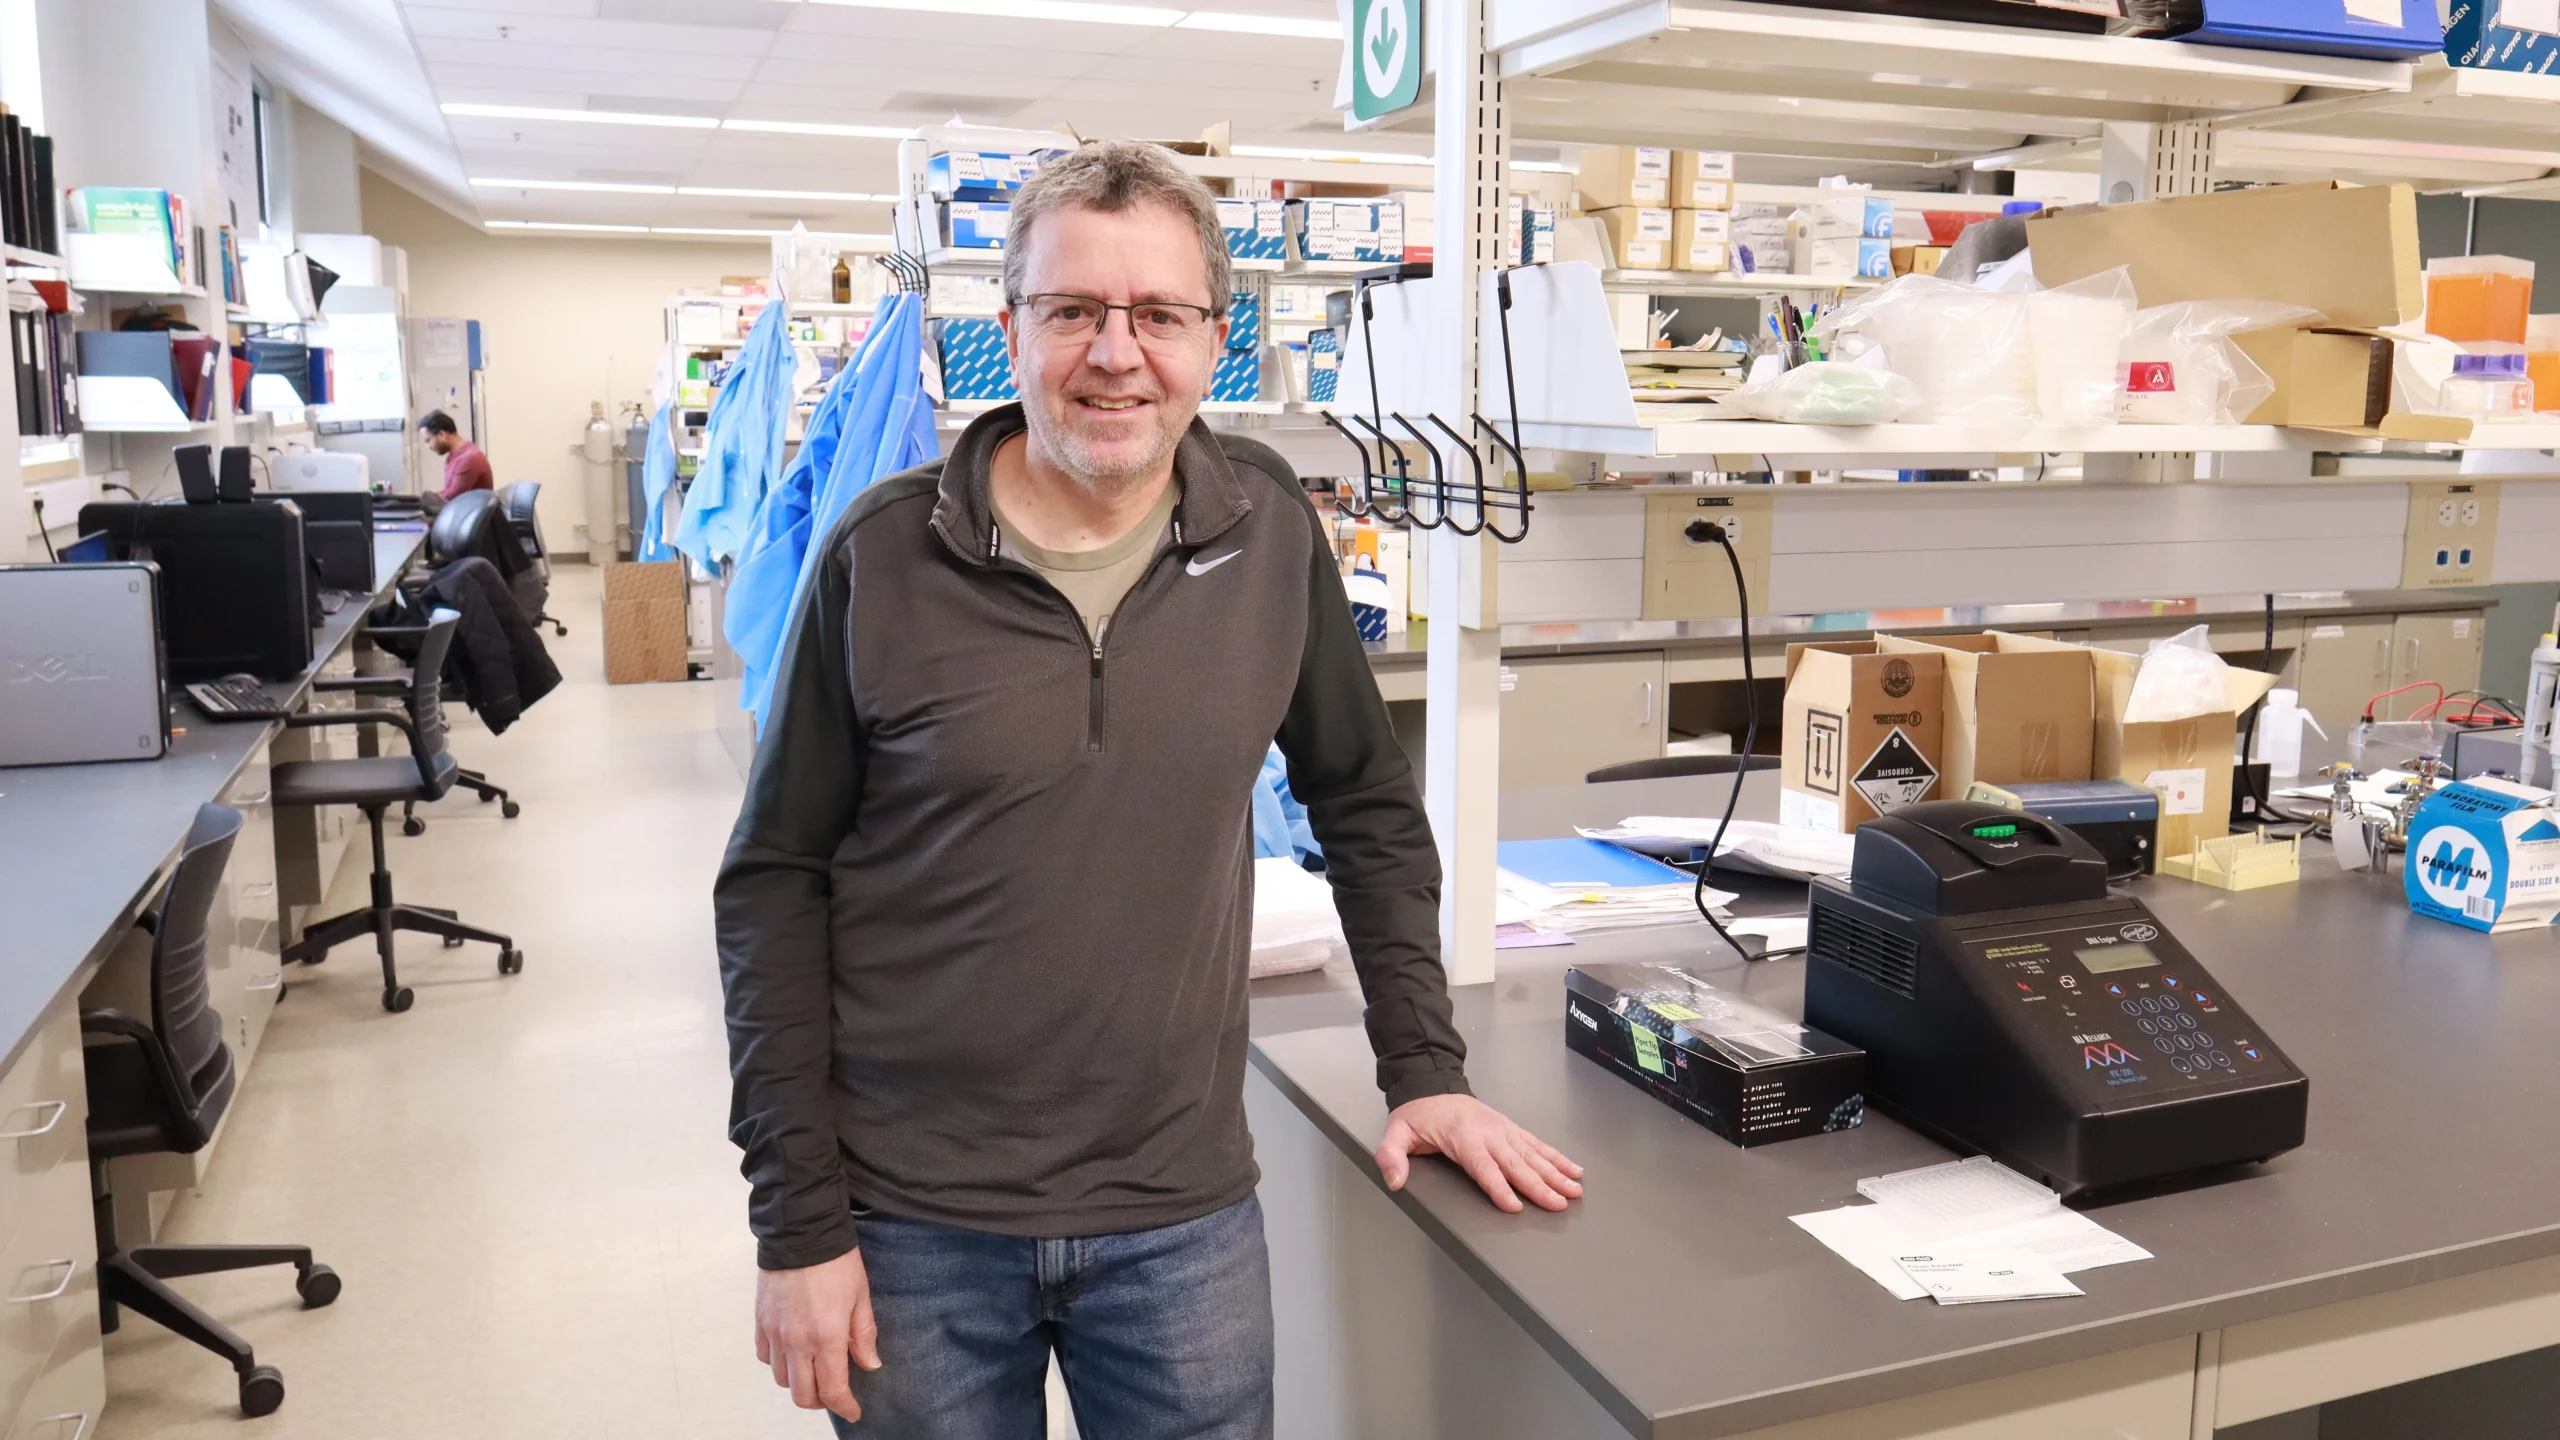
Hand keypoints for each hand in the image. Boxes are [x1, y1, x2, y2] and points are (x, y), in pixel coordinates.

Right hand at [754, 1248, 880, 1421]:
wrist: (801, 1232)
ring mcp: (774, 1333)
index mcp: (825, 1337)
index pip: (833, 1389)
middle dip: (821, 1401)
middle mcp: (796, 1342)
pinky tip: (793, 1352)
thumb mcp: (861, 1296)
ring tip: (815, 1371)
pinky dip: (779, 1363)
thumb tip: (870, 1364)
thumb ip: (863, 1335)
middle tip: (835, 1392)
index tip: (853, 1411)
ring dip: (799, 1382)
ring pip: (781, 1379)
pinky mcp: (760, 1322)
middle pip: (802, 1394)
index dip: (844, 1406)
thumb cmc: (836, 1261)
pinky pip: (765, 1357)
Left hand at [1374, 1093, 1583, 1213]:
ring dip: (1556, 1173)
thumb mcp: (1396, 1133)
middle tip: (1559, 1204)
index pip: (1483, 1167)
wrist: (1431, 1084)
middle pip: (1516, 1164)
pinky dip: (1557, 1157)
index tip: (1514, 1206)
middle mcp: (1488, 1133)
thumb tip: (1395, 1181)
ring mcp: (1503, 1130)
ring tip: (1575, 1190)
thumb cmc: (1417, 1114)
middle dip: (1539, 1185)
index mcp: (1462, 1138)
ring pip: (1533, 1155)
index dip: (1498, 1187)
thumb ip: (1391, 1156)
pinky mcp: (1510, 1128)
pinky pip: (1536, 1144)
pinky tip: (1573, 1169)